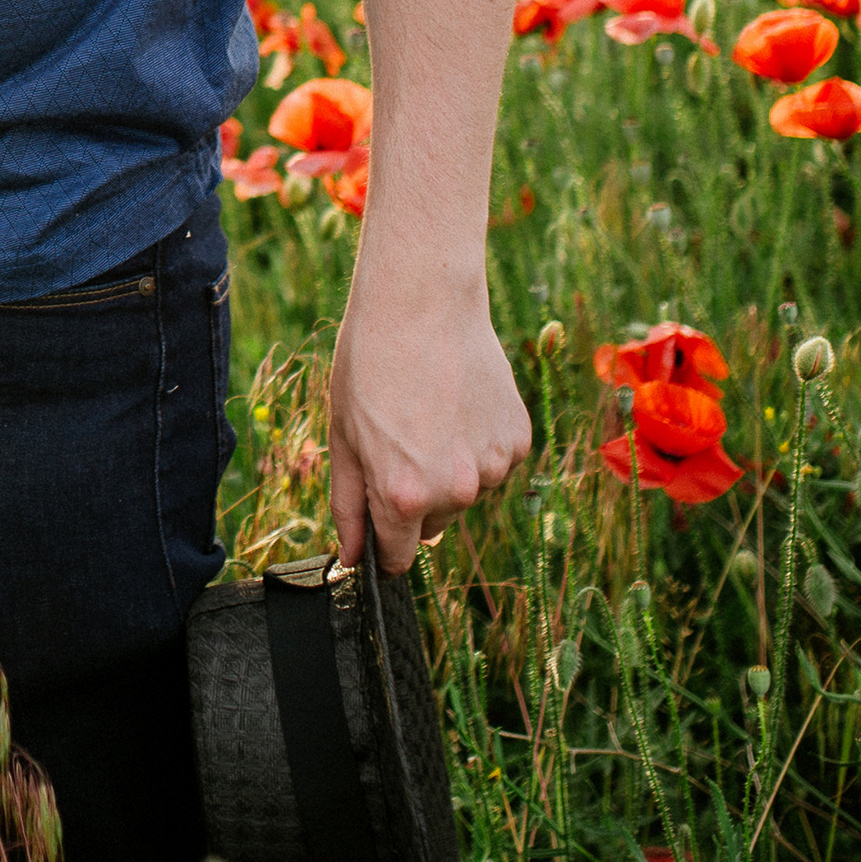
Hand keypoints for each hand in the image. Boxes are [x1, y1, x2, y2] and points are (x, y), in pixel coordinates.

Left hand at [327, 254, 532, 573]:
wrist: (421, 302)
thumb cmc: (369, 364)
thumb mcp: (342, 437)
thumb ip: (348, 506)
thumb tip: (350, 559)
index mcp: (404, 497)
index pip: (400, 556)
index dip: (385, 543)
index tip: (379, 524)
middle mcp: (456, 492)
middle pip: (432, 523)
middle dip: (413, 497)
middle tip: (398, 438)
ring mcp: (493, 467)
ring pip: (465, 491)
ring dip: (448, 469)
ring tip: (428, 412)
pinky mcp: (518, 440)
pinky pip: (492, 461)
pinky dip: (476, 444)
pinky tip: (458, 402)